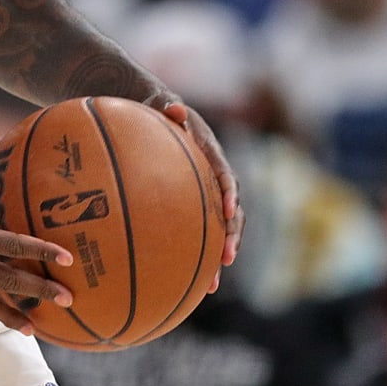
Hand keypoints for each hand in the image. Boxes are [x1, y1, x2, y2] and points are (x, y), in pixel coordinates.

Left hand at [145, 91, 242, 292]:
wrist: (154, 111)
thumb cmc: (154, 108)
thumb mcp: (159, 103)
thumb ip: (166, 107)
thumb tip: (174, 108)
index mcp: (209, 151)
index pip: (224, 174)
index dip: (229, 192)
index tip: (228, 210)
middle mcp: (214, 173)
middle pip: (231, 208)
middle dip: (231, 235)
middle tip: (227, 257)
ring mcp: (207, 191)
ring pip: (221, 226)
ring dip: (219, 252)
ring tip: (212, 282)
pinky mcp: (196, 202)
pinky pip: (202, 229)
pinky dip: (200, 253)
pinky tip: (189, 281)